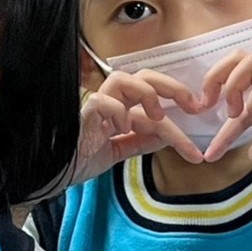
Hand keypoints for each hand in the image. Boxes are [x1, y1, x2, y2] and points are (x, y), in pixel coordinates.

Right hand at [65, 70, 205, 186]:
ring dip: (146, 94)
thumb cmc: (79, 159)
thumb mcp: (118, 152)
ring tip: (156, 116)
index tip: (196, 138)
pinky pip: (103, 101)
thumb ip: (140, 142)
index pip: (154, 104)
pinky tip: (121, 129)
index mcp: (119, 109)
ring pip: (123, 79)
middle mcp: (109, 102)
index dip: (177, 117)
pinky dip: (118, 112)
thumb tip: (166, 137)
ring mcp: (95, 105)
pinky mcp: (82, 113)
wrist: (54, 173)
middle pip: (143, 77)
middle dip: (171, 87)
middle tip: (191, 106)